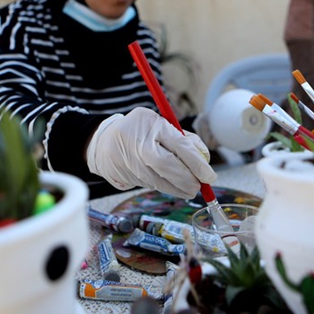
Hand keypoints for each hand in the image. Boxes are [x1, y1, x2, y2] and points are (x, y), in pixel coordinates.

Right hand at [86, 108, 215, 198]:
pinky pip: (149, 185)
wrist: (104, 142)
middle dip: (187, 180)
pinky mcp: (123, 176)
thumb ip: (184, 138)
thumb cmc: (141, 131)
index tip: (210, 176)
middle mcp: (139, 143)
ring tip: (188, 189)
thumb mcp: (162, 124)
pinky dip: (163, 187)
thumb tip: (205, 159)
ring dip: (177, 189)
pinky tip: (169, 184)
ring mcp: (129, 160)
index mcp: (152, 125)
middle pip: (167, 166)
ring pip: (158, 181)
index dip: (197, 163)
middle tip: (199, 187)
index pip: (180, 145)